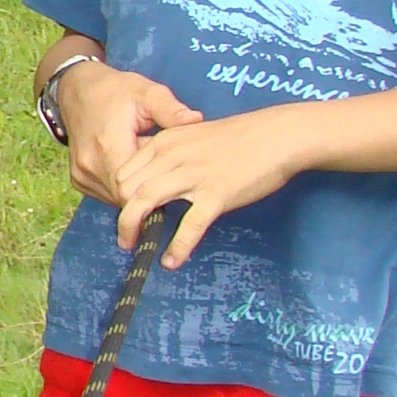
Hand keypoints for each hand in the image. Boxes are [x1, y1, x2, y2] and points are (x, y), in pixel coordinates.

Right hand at [52, 61, 203, 204]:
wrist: (78, 89)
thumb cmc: (116, 91)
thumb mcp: (148, 93)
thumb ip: (171, 110)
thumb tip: (197, 121)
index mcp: (108, 146)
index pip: (135, 190)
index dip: (157, 185)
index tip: (172, 172)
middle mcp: (90, 166)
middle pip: (127, 198)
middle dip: (148, 187)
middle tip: (163, 167)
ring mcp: (81, 175)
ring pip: (116, 199)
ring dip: (135, 188)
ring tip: (147, 164)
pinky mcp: (79, 179)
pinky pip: (106, 194)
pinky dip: (122, 186)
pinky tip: (131, 166)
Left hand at [112, 106, 312, 265]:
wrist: (278, 135)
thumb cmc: (241, 137)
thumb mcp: (194, 135)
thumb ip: (171, 153)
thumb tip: (155, 176)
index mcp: (165, 141)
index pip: (124, 170)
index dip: (118, 194)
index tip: (124, 210)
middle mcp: (173, 156)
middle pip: (127, 187)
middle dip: (121, 212)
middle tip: (126, 232)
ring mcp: (194, 175)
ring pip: (145, 201)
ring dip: (132, 227)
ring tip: (130, 246)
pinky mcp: (217, 194)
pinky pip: (189, 225)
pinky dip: (177, 246)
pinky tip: (171, 261)